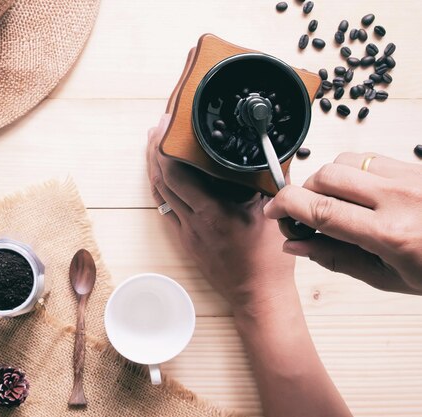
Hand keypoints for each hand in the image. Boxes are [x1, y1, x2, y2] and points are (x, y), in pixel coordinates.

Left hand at [146, 115, 295, 310]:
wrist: (257, 295)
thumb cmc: (268, 260)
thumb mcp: (274, 214)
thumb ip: (271, 182)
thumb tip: (275, 153)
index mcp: (216, 211)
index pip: (178, 174)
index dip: (167, 147)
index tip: (168, 126)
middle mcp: (196, 221)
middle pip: (163, 179)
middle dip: (155, 149)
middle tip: (158, 128)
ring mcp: (187, 232)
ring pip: (160, 194)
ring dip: (154, 167)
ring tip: (154, 144)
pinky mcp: (185, 241)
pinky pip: (165, 209)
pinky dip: (160, 188)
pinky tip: (160, 175)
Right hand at [264, 152, 421, 294]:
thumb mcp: (387, 277)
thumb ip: (335, 258)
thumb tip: (296, 244)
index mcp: (390, 234)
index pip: (320, 209)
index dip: (286, 206)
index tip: (273, 211)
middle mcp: (400, 198)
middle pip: (326, 176)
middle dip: (304, 191)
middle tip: (305, 212)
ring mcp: (411, 177)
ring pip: (345, 161)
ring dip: (328, 180)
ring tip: (335, 203)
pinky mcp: (416, 166)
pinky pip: (369, 157)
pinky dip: (352, 172)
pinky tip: (360, 192)